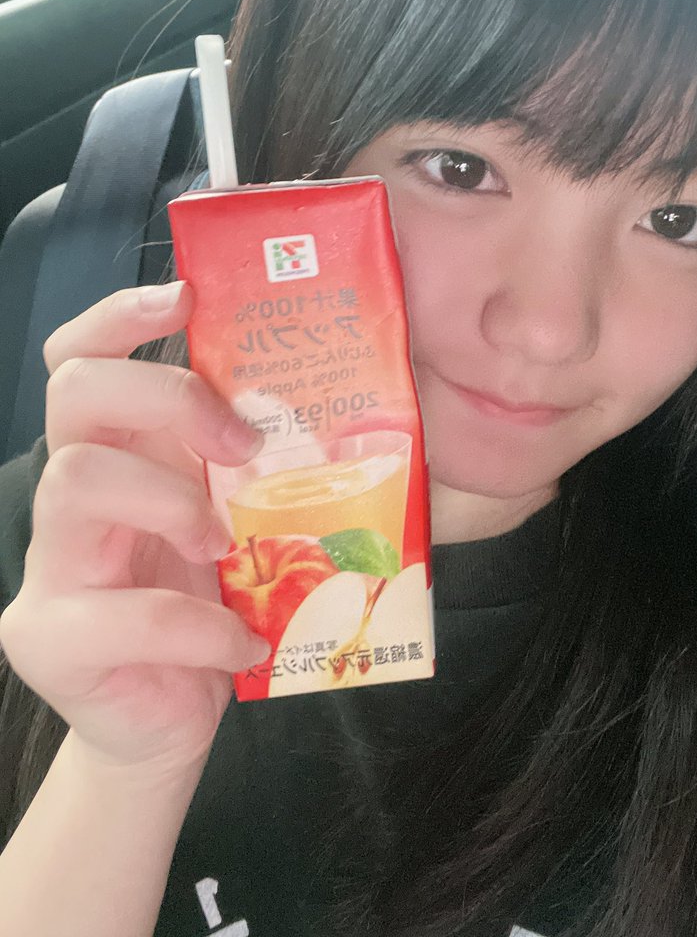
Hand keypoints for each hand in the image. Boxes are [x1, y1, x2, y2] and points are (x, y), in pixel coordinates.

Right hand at [0, 282, 268, 777]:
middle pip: (74, 393)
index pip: (82, 357)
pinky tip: (243, 640)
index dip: (120, 317)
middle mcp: (70, 494)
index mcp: (120, 451)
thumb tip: (328, 401)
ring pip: (76, 481)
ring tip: (228, 549)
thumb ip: (250, 464)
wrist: (171, 715)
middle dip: (166, 398)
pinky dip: (202, 625)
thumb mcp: (237, 516)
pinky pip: (122, 613)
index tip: (185, 299)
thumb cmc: (213, 601)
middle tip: (239, 445)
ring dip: (174, 505)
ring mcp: (49, 564)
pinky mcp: (49, 638)